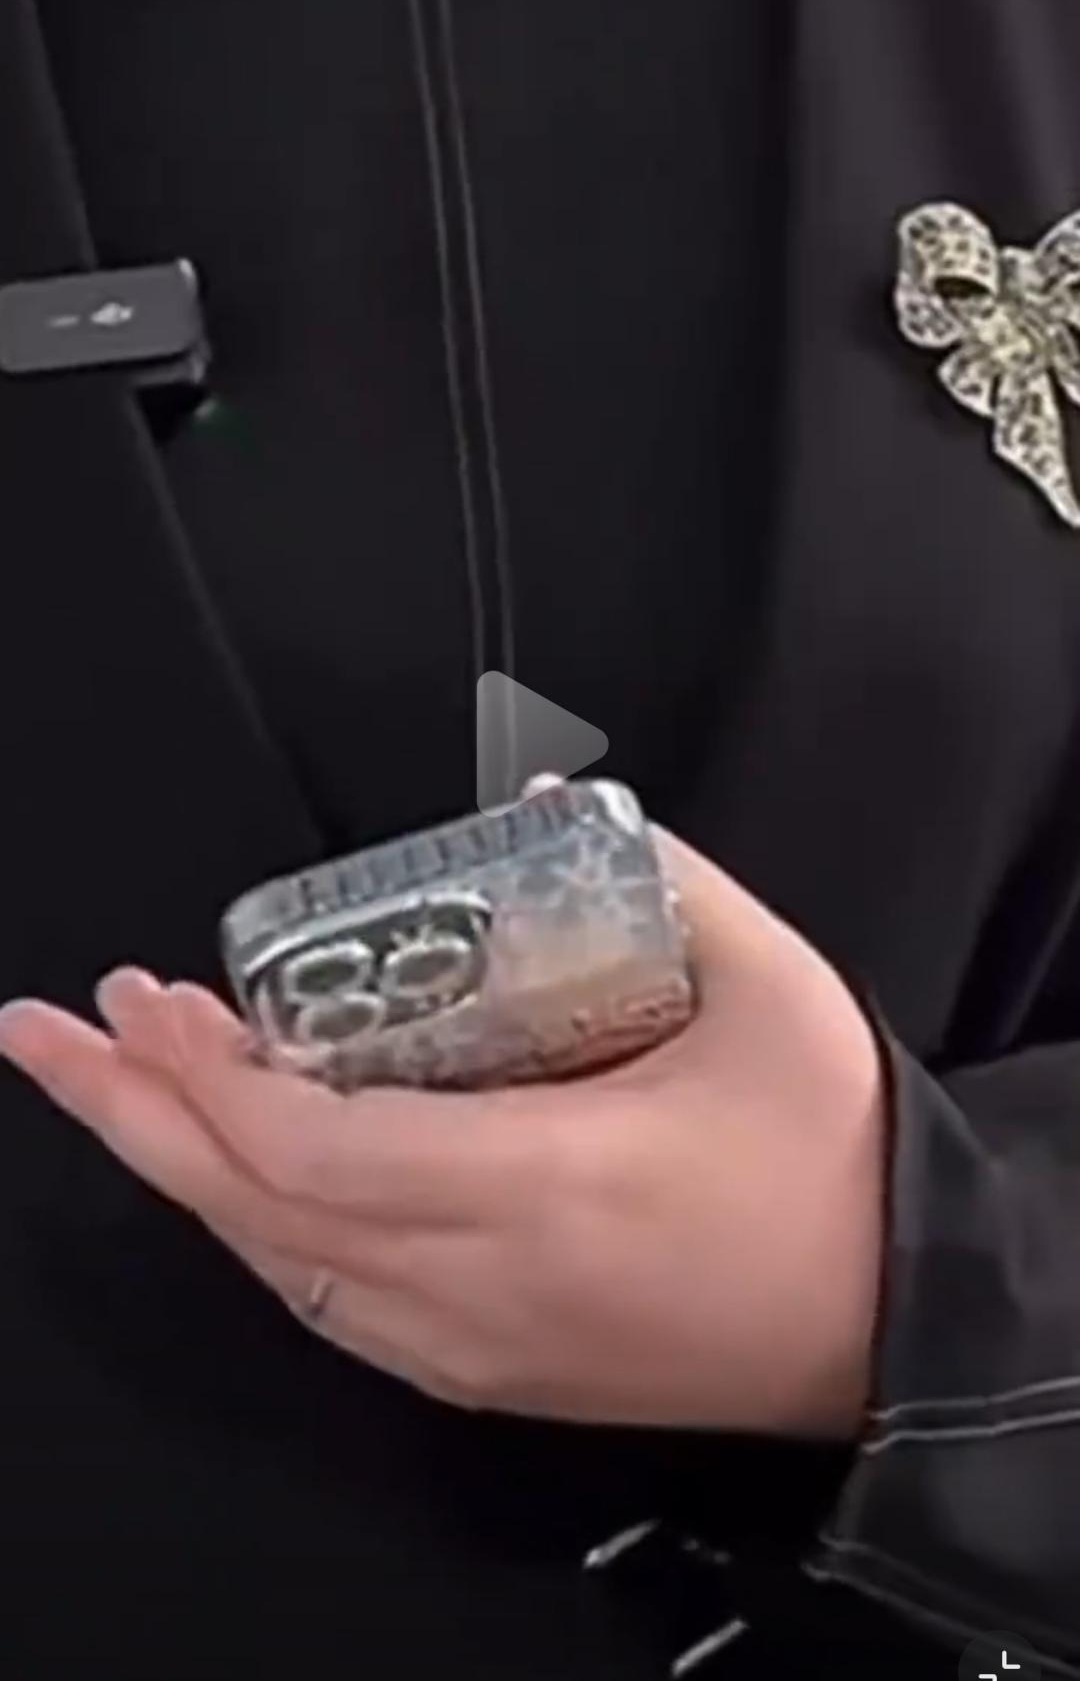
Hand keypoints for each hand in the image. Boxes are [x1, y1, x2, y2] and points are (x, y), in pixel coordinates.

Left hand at [0, 830, 885, 1436]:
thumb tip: (554, 806)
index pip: (317, 1151)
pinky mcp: (490, 1369)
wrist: (893, 1321)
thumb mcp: (769, 988)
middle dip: (136, 1118)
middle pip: (256, 1213)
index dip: (209, 1077)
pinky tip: (226, 1177)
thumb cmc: (831, 1162)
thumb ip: (660, 878)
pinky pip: (331, 1305)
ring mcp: (478, 1342)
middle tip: (56, 1038)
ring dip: (182, 1170)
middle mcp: (487, 1283)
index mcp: (549, 1184)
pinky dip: (257, 1229)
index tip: (149, 1001)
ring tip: (115, 1091)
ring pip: (278, 1268)